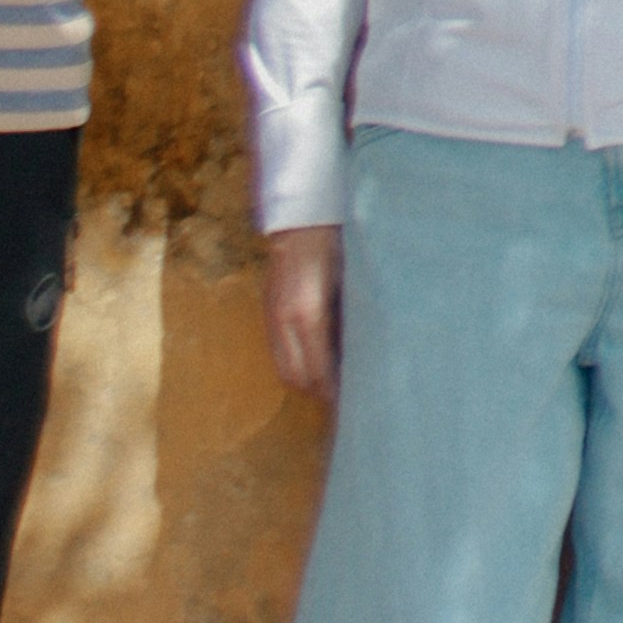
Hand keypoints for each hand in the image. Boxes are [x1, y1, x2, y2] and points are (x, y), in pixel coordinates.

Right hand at [258, 224, 342, 402]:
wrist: (300, 222)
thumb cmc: (334, 250)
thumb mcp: (348, 288)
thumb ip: (347, 324)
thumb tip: (355, 359)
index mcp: (310, 315)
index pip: (319, 371)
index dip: (333, 390)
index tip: (350, 400)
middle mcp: (286, 322)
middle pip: (297, 377)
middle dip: (317, 391)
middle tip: (340, 394)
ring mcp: (273, 318)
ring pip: (283, 368)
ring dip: (303, 380)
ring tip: (326, 381)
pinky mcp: (267, 311)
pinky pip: (277, 352)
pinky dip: (292, 363)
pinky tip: (310, 358)